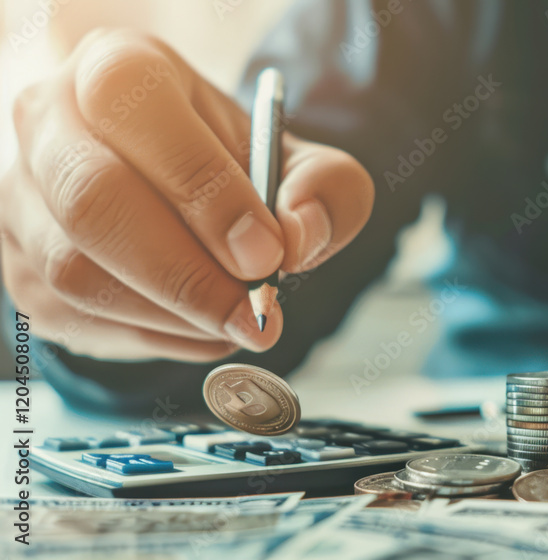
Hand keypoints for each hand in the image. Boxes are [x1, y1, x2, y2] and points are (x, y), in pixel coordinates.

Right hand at [0, 29, 372, 360]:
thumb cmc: (233, 169)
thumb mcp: (298, 162)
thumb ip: (326, 188)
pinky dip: (154, 335)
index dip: (204, 189)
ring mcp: (22, 196)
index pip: (134, 111)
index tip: (266, 253)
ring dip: (173, 314)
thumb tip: (299, 236)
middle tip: (256, 312)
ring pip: (77, 271)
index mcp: (118, 68)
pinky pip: (75, 316)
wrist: (178, 195)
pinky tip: (201, 325)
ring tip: (238, 320)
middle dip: (188, 274)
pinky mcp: (18, 263)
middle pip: (93, 202)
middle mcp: (50, 121)